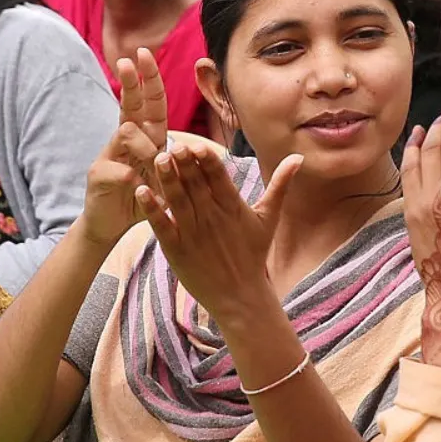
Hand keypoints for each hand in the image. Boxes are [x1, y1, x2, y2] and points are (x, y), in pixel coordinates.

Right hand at [80, 48, 169, 246]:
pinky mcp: (99, 174)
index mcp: (145, 138)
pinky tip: (132, 185)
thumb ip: (175, 162)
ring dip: (142, 144)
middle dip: (130, 82)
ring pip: (125, 131)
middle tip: (128, 59)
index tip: (146, 53)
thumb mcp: (166, 179)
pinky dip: (128, 176)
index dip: (148, 79)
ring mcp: (110, 154)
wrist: (111, 224)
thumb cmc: (142, 198)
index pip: (149, 103)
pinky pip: (118, 168)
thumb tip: (197, 148)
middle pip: (130, 104)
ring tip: (150, 165)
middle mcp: (125, 140)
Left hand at [135, 142, 303, 322]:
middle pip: (196, 184)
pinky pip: (161, 225)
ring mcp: (193, 233)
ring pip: (178, 200)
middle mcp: (212, 217)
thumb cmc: (253, 254)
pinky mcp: (176, 250)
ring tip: (159, 159)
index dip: (207, 160)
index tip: (197, 146)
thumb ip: (280, 185)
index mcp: (233, 207)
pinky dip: (152, 209)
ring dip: (167, 179)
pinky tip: (142, 191)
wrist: (241, 296)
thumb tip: (298, 157)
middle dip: (184, 164)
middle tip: (173, 145)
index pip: (218, 177)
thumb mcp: (269, 217)